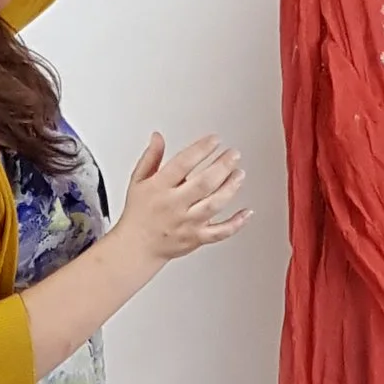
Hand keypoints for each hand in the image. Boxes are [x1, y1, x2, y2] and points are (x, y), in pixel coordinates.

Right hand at [113, 133, 251, 272]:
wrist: (137, 246)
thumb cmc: (139, 213)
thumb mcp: (138, 181)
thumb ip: (151, 157)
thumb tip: (158, 137)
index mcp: (159, 188)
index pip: (182, 163)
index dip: (200, 149)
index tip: (214, 140)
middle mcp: (174, 205)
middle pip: (203, 183)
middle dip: (222, 166)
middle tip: (233, 154)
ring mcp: (187, 223)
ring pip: (214, 205)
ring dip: (230, 188)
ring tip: (239, 174)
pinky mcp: (196, 238)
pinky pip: (220, 232)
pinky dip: (236, 223)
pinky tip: (247, 212)